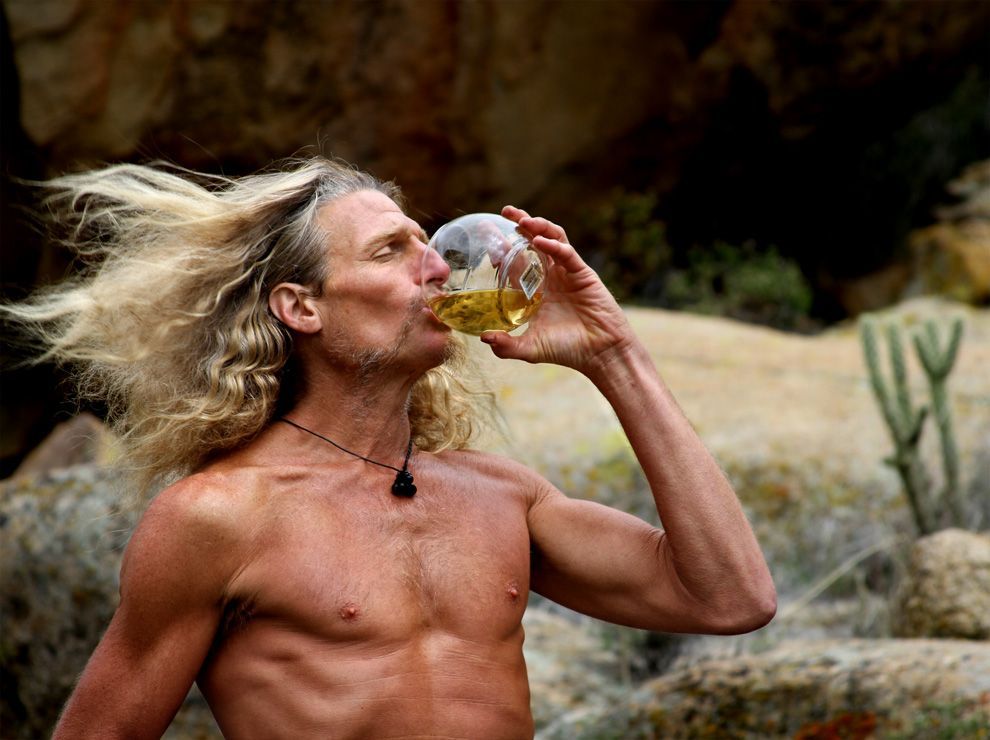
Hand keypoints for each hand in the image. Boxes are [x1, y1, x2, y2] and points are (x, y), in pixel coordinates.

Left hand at [480, 206, 635, 375]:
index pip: (517, 261)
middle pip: (534, 241)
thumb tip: (483, 338)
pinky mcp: (583, 274)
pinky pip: (567, 253)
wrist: (599, 354)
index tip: (487, 238)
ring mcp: (568, 273)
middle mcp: (552, 277)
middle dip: (521, 224)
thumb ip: (506, 345)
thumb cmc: (567, 350)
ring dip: (538, 226)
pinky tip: (539, 240)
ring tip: (522, 220)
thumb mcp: (530, 348)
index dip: (504, 248)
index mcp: (538, 290)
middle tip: (504, 211)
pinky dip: (553, 245)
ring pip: (553, 239)